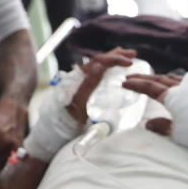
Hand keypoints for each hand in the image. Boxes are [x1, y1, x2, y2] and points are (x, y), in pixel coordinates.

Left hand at [23, 47, 136, 161]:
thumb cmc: (67, 123)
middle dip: (116, 56)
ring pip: (97, 66)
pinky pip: (95, 75)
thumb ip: (88, 86)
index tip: (129, 62)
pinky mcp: (82, 90)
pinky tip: (114, 69)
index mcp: (78, 80)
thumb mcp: (79, 105)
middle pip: (98, 61)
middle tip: (133, 55)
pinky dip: (106, 68)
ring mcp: (80, 84)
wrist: (55, 134)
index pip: (98, 63)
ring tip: (127, 56)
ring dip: (112, 60)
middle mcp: (78, 79)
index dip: (114, 59)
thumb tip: (98, 66)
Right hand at [122, 71, 187, 162]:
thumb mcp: (179, 134)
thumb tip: (147, 122)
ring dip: (160, 78)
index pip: (149, 88)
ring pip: (174, 77)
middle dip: (144, 78)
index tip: (124, 83)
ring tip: (152, 80)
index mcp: (173, 96)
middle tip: (132, 77)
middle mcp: (184, 86)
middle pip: (160, 79)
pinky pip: (187, 80)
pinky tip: (177, 84)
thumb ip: (162, 126)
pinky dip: (176, 80)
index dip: (136, 85)